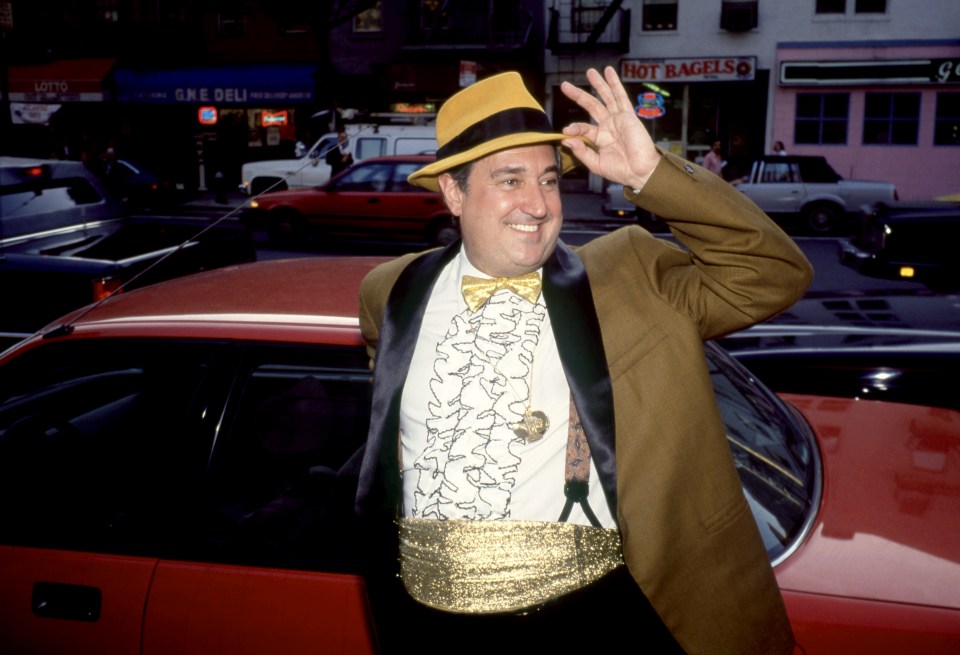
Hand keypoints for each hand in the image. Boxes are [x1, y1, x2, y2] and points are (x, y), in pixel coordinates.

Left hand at [560, 66, 660, 190]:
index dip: (575, 128)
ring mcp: (618, 119)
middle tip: (565, 85)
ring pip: (606, 97)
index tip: (566, 131)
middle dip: (578, 95)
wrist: (639, 172)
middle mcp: (609, 126)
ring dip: (598, 84)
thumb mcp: (596, 164)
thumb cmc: (620, 171)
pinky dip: (614, 84)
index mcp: (600, 138)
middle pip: (591, 106)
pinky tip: (608, 72)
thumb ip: (581, 151)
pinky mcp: (628, 116)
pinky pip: (620, 96)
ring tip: (590, 72)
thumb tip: (566, 139)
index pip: (584, 127)